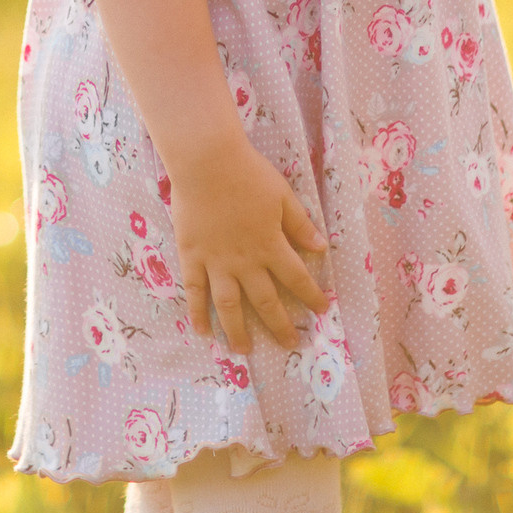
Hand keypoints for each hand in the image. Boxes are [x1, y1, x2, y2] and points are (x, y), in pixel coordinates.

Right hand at [170, 140, 330, 353]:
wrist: (206, 161)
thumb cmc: (247, 173)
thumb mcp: (283, 195)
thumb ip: (300, 224)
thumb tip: (321, 248)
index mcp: (270, 244)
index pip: (296, 278)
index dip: (311, 296)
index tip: (321, 311)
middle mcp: (245, 261)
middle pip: (265, 301)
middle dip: (279, 325)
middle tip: (289, 344)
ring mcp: (216, 262)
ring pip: (229, 305)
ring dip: (238, 330)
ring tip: (243, 350)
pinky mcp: (191, 256)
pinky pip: (195, 290)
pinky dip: (197, 313)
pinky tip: (203, 332)